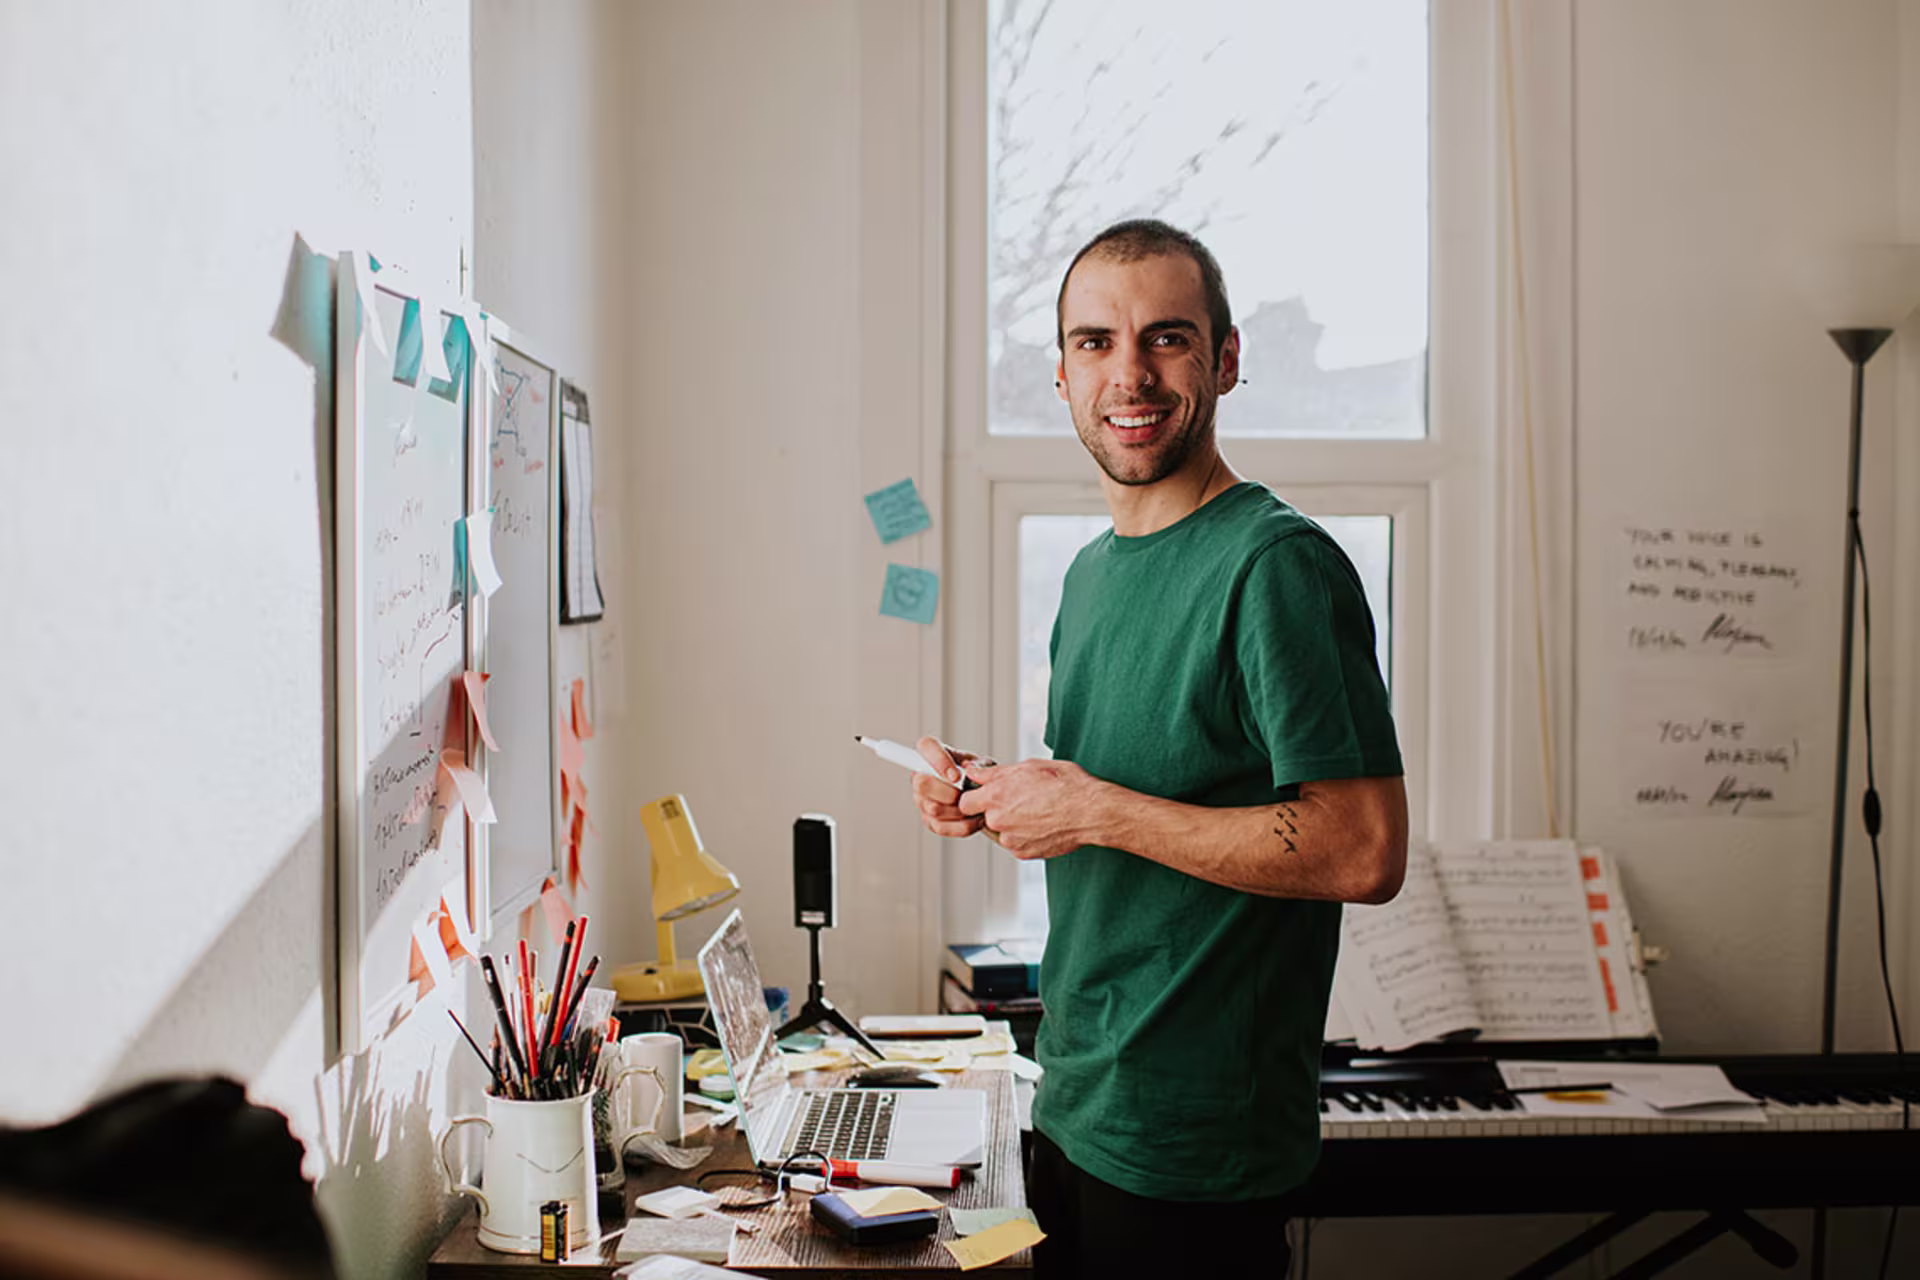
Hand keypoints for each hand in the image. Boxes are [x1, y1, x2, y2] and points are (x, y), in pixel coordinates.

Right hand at [911, 736, 994, 839]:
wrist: (987, 799)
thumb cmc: (981, 777)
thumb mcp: (985, 766)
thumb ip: (977, 765)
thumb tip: (968, 768)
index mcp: (934, 754)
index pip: (925, 746)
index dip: (939, 762)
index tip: (957, 776)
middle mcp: (921, 776)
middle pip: (921, 784)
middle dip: (948, 793)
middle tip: (965, 794)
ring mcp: (922, 800)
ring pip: (933, 808)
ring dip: (958, 811)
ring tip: (974, 807)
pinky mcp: (929, 820)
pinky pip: (940, 827)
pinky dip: (961, 826)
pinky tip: (972, 819)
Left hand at [955, 757, 1102, 859]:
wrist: (1090, 812)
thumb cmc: (1065, 784)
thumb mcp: (1029, 767)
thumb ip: (995, 773)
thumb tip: (973, 772)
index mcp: (996, 795)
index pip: (965, 802)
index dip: (976, 797)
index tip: (988, 794)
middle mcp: (999, 820)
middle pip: (982, 817)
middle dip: (995, 810)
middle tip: (1018, 801)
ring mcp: (1010, 839)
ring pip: (999, 832)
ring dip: (1009, 824)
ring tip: (1034, 812)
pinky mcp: (1023, 853)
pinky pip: (1014, 843)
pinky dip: (1022, 836)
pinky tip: (1040, 824)